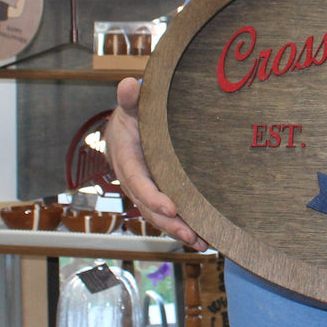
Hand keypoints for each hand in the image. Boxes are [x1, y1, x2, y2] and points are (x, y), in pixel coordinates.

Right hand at [105, 77, 208, 250]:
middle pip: (147, 206)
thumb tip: (128, 84)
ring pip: (157, 215)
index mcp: (125, 157)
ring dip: (178, 230)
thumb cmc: (134, 112)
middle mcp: (132, 178)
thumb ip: (130, 98)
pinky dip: (181, 226)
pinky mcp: (155, 193)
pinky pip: (165, 213)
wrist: (128, 123)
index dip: (152, 196)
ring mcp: (143, 188)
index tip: (171, 208)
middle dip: (169, 222)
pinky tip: (201, 237)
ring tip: (201, 243)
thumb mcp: (132, 104)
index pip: (138, 180)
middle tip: (191, 233)